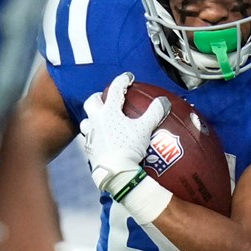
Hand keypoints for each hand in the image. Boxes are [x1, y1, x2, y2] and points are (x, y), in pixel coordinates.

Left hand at [81, 73, 168, 199]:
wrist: (115, 172)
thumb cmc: (129, 148)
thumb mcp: (145, 129)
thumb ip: (154, 113)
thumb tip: (164, 101)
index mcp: (108, 111)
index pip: (114, 89)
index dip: (122, 80)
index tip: (128, 78)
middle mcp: (96, 120)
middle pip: (92, 101)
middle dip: (99, 96)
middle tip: (107, 97)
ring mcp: (90, 135)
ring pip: (86, 119)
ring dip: (92, 116)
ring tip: (101, 118)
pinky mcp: (89, 149)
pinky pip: (89, 137)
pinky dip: (95, 134)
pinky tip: (102, 138)